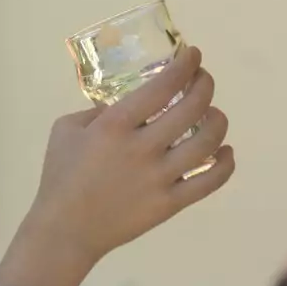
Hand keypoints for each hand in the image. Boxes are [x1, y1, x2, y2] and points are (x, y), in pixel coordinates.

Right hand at [24, 46, 233, 270]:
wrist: (65, 230)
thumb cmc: (61, 177)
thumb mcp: (66, 130)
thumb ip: (96, 112)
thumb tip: (125, 103)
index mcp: (115, 125)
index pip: (162, 86)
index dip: (185, 65)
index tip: (193, 55)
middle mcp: (142, 148)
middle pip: (192, 108)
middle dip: (205, 85)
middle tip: (203, 80)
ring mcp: (159, 178)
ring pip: (207, 142)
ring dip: (218, 121)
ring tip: (215, 114)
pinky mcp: (170, 204)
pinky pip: (210, 182)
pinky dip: (225, 164)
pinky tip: (225, 152)